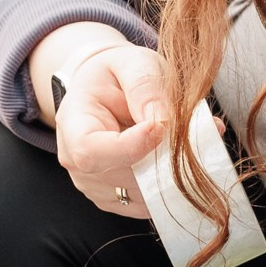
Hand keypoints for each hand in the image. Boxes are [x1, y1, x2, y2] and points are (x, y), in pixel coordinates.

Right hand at [32, 29, 167, 220]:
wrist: (105, 94)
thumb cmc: (117, 76)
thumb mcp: (132, 63)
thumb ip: (145, 85)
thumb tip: (162, 120)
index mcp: (73, 125)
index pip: (92, 151)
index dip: (131, 147)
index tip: (162, 126)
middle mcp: (77, 164)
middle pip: (125, 177)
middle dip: (164, 158)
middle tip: (192, 130)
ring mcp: (96, 188)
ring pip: (144, 195)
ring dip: (173, 172)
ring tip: (185, 139)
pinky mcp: (118, 201)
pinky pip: (151, 204)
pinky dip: (172, 185)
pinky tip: (175, 158)